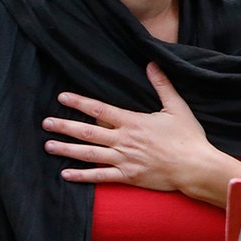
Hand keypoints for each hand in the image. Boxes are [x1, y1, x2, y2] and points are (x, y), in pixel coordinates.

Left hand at [44, 63, 238, 202]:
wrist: (195, 167)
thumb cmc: (188, 137)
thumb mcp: (177, 108)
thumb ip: (162, 86)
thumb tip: (152, 64)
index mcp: (133, 122)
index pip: (100, 109)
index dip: (79, 102)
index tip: (62, 98)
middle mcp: (123, 140)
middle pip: (87, 131)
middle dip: (64, 126)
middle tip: (46, 123)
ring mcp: (124, 159)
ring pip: (89, 153)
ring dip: (67, 149)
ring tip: (48, 145)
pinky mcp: (128, 176)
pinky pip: (100, 176)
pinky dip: (82, 176)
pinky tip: (66, 174)